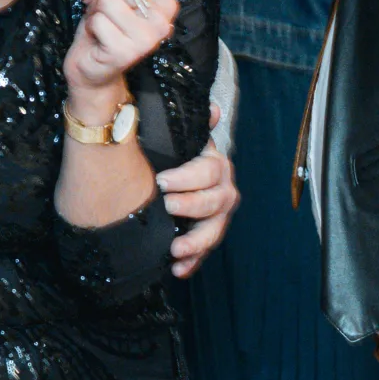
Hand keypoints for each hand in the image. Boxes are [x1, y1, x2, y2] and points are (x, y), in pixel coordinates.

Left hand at [65, 0, 175, 100]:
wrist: (93, 68)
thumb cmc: (107, 28)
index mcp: (168, 5)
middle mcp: (162, 23)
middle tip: (101, 9)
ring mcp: (146, 40)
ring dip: (95, 10)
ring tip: (100, 23)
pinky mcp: (125, 52)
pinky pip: (98, 20)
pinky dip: (90, 26)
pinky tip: (97, 37)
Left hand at [157, 118, 239, 276]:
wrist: (157, 180)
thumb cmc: (166, 154)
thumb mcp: (173, 137)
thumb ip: (191, 124)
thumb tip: (213, 109)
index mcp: (214, 164)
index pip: (210, 170)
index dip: (188, 177)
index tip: (162, 182)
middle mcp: (221, 189)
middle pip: (218, 201)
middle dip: (193, 207)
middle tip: (167, 207)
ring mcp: (216, 215)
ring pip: (215, 230)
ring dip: (197, 242)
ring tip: (176, 249)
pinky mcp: (205, 236)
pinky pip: (204, 252)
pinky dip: (192, 262)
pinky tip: (177, 270)